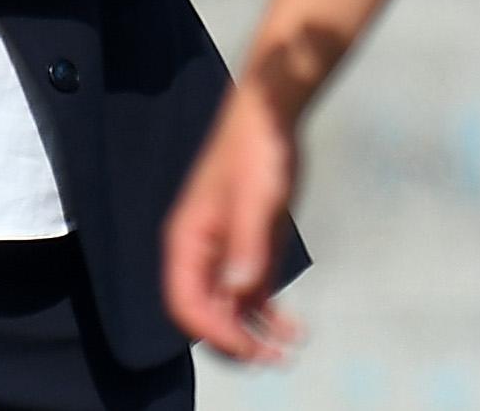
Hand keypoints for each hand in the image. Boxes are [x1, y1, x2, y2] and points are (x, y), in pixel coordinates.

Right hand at [164, 80, 308, 362]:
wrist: (272, 119)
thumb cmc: (257, 151)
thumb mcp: (258, 199)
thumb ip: (249, 246)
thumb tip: (241, 293)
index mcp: (187, 240)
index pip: (185, 303)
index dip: (213, 332)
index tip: (250, 348)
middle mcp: (199, 253)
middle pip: (204, 315)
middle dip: (234, 343)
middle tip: (273, 359)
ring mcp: (223, 253)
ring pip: (228, 311)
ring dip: (253, 336)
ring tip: (287, 352)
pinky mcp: (247, 249)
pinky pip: (249, 295)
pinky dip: (267, 316)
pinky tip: (293, 329)